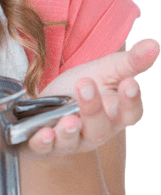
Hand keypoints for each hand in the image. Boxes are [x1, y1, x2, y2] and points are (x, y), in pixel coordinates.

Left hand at [22, 38, 159, 157]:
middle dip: (94, 109)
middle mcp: (96, 133)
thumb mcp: (105, 70)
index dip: (131, 101)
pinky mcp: (45, 147)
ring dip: (70, 131)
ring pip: (73, 142)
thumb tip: (154, 45)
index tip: (129, 83)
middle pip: (100, 129)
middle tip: (86, 85)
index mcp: (115, 115)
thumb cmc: (81, 88)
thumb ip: (130, 62)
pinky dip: (43, 143)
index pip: (130, 114)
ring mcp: (70, 142)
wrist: (46, 104)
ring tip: (68, 119)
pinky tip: (44, 133)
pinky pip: (45, 149)